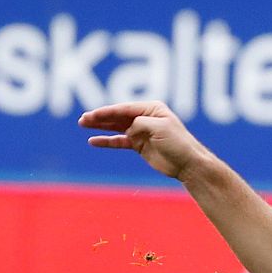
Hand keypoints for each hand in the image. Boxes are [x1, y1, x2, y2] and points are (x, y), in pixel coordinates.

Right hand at [80, 101, 208, 180]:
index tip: (92, 115)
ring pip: (116, 127)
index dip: (107, 112)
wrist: (188, 164)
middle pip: (118, 116)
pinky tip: (93, 141)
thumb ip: (141, 124)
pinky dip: (107, 141)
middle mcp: (145, 118)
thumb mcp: (160, 129)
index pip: (125, 108)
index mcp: (152, 109)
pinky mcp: (139, 145)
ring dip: (100, 126)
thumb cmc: (178, 143)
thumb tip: (128, 129)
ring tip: (83, 124)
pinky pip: (119, 141)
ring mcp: (141, 131)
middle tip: (83, 119)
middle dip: (100, 117)